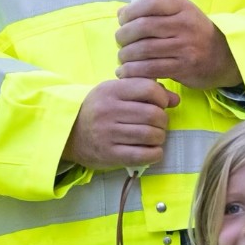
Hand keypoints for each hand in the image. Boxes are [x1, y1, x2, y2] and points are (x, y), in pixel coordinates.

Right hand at [63, 79, 178, 172]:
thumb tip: (175, 100)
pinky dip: (155, 153)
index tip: (161, 104)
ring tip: (153, 136)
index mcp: (111, 91)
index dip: (162, 97)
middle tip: (158, 123)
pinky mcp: (110, 155)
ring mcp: (108, 134)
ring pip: (151, 135)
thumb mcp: (116, 92)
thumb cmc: (99, 110)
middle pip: (153, 114)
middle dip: (162, 120)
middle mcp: (109, 111)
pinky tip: (151, 150)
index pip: (148, 89)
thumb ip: (145, 90)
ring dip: (159, 137)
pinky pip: (144, 155)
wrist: (69, 133)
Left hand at [114, 0, 240, 88]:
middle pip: (143, 27)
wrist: (223, 57)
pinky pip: (151, 69)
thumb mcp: (181, 13)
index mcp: (183, 7)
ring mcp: (185, 47)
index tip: (122, 19)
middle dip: (124, 35)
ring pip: (144, 49)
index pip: (152, 2)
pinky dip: (133, 71)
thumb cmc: (194, 33)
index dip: (131, 11)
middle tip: (120, 40)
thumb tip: (121, 13)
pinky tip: (125, 71)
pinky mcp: (183, 68)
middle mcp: (185, 25)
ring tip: (123, 57)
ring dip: (126, 55)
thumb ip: (154, 11)